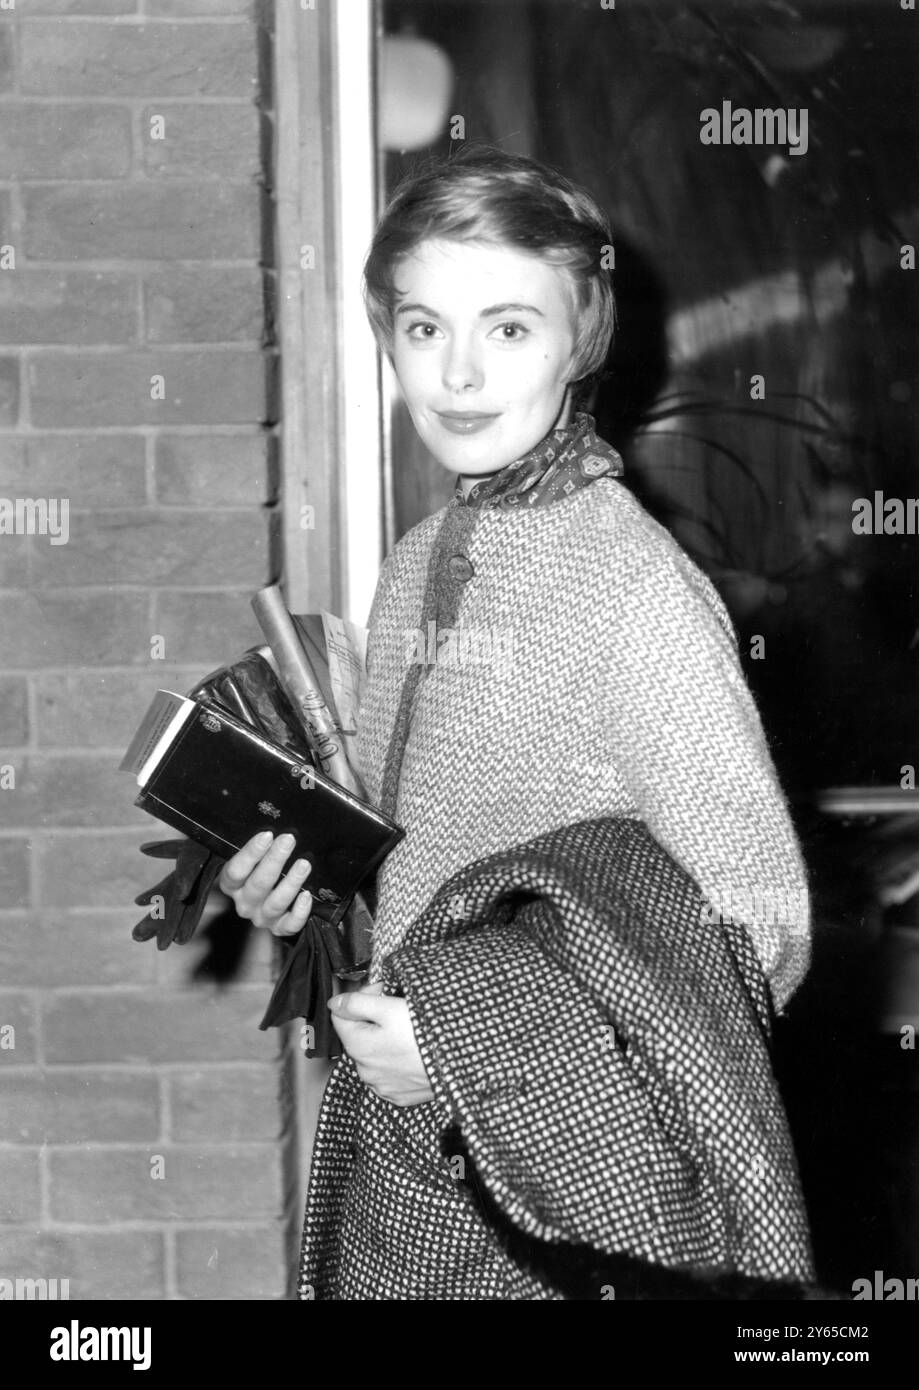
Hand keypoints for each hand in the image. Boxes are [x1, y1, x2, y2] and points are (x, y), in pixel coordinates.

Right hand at [217, 831, 312, 935]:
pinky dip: (299, 912)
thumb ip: (259, 847)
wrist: (264, 898)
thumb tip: (273, 832)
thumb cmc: (258, 869)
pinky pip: (289, 925)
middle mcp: (244, 903)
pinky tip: (307, 896)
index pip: (236, 870)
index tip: (267, 835)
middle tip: (288, 840)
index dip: (251, 853)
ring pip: (276, 903)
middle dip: (275, 860)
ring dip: (291, 882)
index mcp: (231, 885)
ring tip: (304, 864)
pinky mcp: (278, 928)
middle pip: (258, 884)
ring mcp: (261, 917)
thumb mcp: (252, 858)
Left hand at [328, 981, 434, 1106]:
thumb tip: (334, 1003)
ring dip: (384, 1039)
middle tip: (398, 1006)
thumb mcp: (389, 1007)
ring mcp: (382, 1086)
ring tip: (408, 1029)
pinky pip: (389, 1072)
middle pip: (358, 1034)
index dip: (362, 997)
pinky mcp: (400, 1095)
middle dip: (373, 1017)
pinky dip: (396, 1059)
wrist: (459, 1063)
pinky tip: (413, 1050)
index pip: (341, 1013)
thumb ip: (356, 1003)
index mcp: (357, 1046)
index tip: (383, 991)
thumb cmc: (425, 1033)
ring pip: (374, 1054)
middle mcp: (364, 1070)